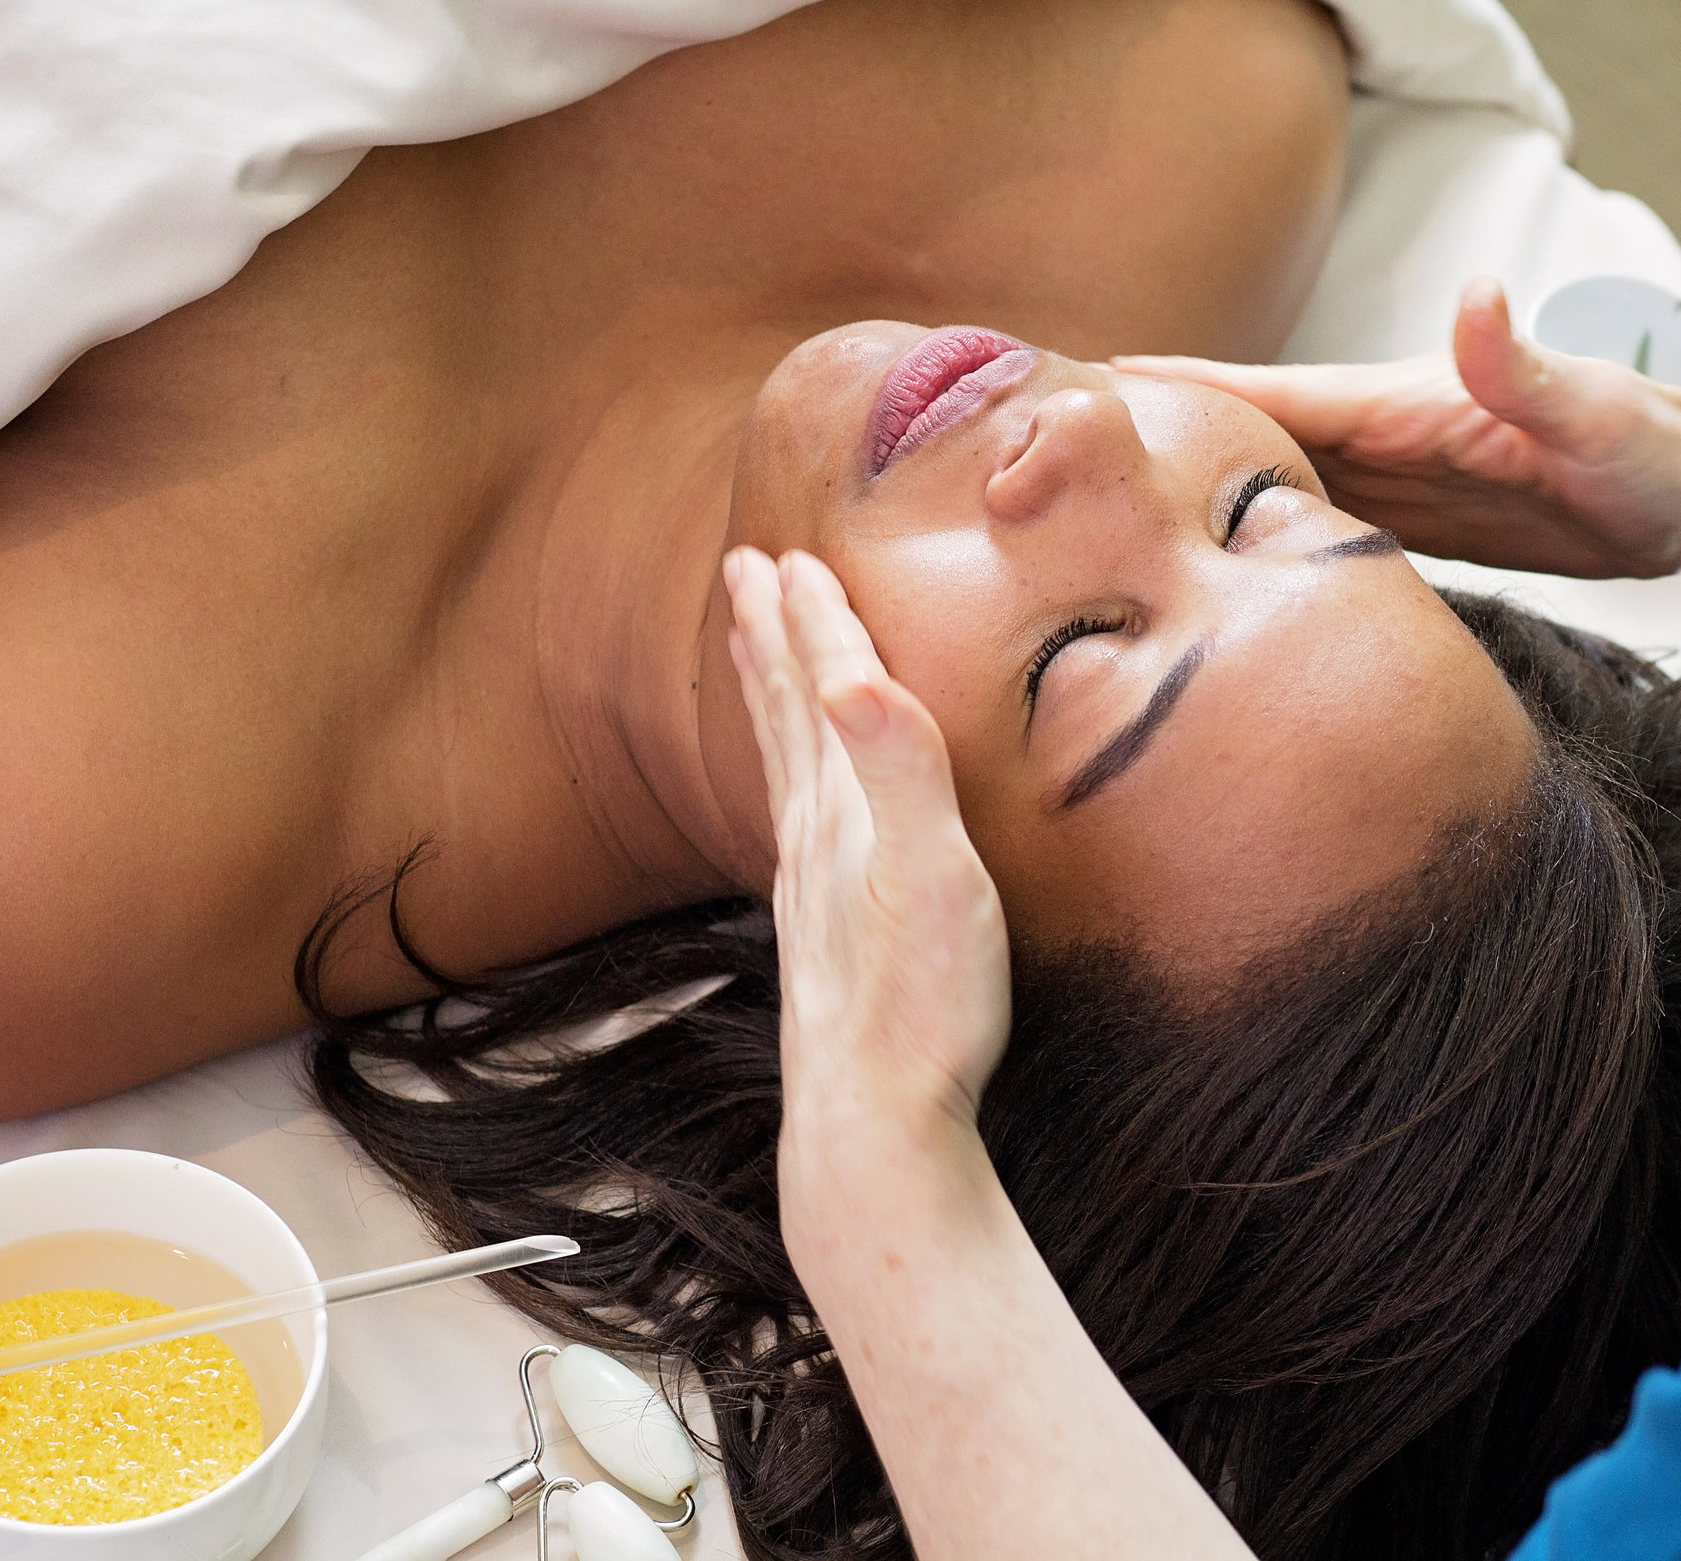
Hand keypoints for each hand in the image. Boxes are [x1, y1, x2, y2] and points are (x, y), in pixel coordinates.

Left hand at [722, 547, 1011, 1153]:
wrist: (873, 1126)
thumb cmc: (918, 1006)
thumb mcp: (933, 875)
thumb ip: (901, 769)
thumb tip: (858, 677)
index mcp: (844, 813)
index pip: (827, 691)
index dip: (814, 621)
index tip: (788, 553)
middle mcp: (815, 843)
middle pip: (787, 717)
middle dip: (773, 639)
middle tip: (748, 570)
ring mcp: (812, 894)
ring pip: (784, 769)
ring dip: (773, 702)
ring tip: (760, 658)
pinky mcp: (823, 940)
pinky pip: (796, 826)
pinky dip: (791, 782)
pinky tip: (800, 804)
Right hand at [1112, 276, 1680, 577]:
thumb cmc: (1658, 450)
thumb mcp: (1597, 413)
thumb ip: (1522, 368)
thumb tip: (1472, 292)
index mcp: (1395, 404)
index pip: (1257, 391)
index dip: (1163, 388)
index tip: (1065, 386)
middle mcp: (1374, 438)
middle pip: (1232, 437)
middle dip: (1137, 439)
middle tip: (1026, 459)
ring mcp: (1384, 484)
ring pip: (1254, 489)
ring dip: (1174, 498)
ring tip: (1079, 519)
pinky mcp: (1406, 530)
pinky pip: (1299, 538)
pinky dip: (1237, 547)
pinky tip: (1192, 574)